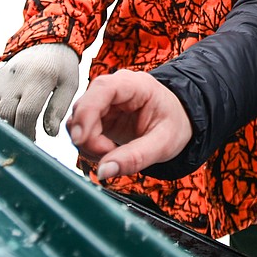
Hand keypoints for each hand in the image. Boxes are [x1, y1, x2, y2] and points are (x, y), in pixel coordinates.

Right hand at [0, 43, 78, 139]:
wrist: (45, 43)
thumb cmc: (61, 68)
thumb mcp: (69, 85)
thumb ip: (59, 109)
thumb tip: (51, 134)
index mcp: (39, 78)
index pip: (26, 113)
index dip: (27, 132)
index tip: (32, 142)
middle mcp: (16, 78)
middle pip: (6, 114)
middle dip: (14, 132)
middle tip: (23, 140)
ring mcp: (1, 80)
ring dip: (1, 126)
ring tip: (14, 132)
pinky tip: (3, 122)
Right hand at [67, 70, 192, 179]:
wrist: (178, 121)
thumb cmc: (174, 124)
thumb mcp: (163, 144)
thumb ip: (135, 158)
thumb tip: (104, 171)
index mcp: (136, 85)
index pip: (102, 89)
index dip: (86, 112)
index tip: (80, 139)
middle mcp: (115, 88)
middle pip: (84, 107)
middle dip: (89, 137)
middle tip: (109, 154)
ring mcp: (104, 101)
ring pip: (77, 120)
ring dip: (88, 144)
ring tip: (113, 154)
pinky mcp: (99, 116)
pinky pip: (81, 131)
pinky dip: (89, 146)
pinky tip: (108, 152)